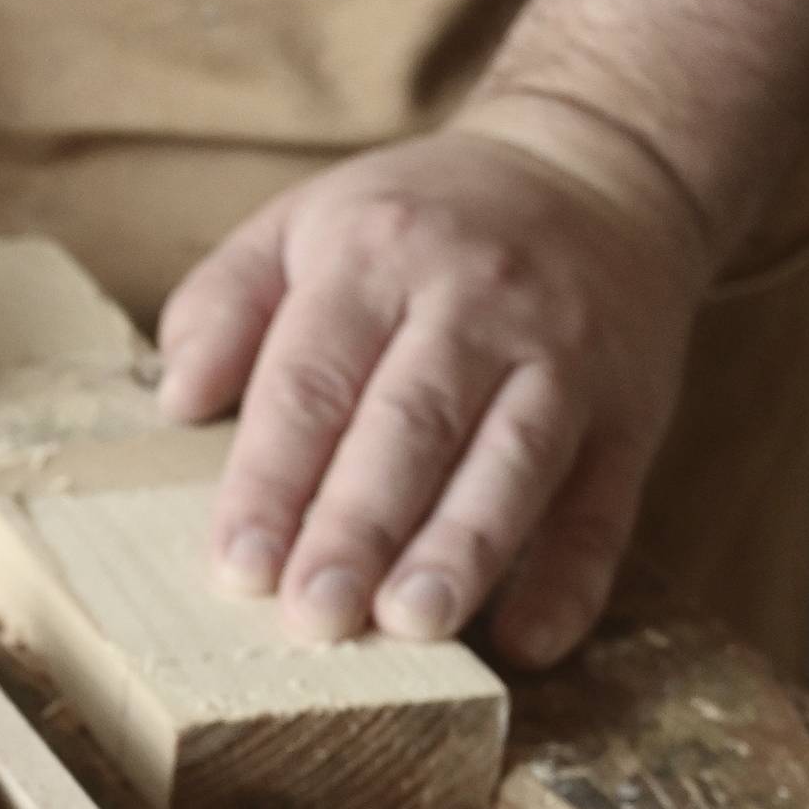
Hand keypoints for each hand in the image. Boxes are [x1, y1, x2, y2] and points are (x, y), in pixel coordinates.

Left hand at [156, 104, 715, 666]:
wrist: (596, 167)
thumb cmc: (418, 226)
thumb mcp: (305, 223)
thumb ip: (225, 303)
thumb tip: (177, 399)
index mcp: (377, 256)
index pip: (314, 380)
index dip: (273, 477)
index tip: (239, 565)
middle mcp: (477, 302)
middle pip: (413, 424)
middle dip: (361, 526)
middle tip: (316, 614)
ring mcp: (566, 358)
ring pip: (514, 460)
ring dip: (465, 548)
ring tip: (414, 623)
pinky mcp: (631, 414)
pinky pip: (605, 503)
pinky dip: (573, 577)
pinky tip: (529, 641)